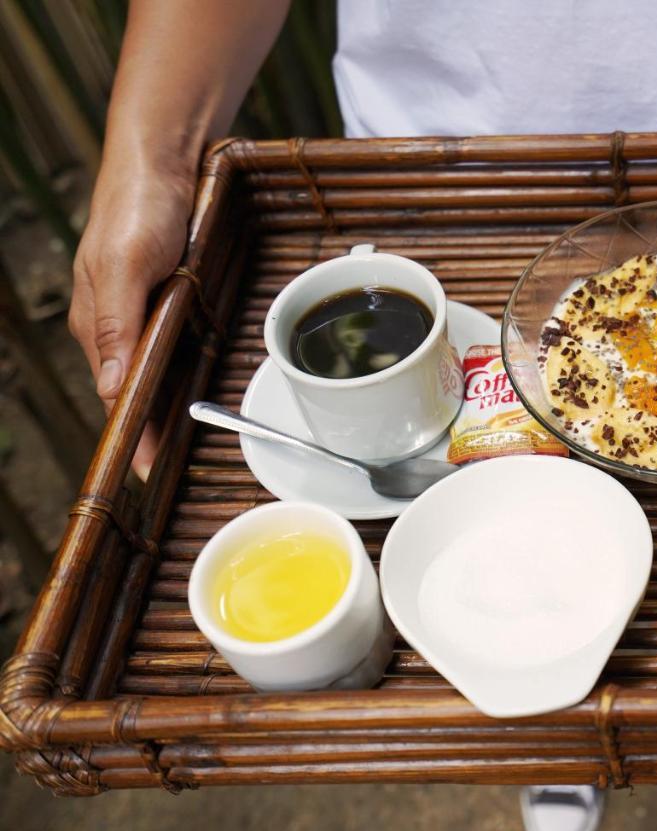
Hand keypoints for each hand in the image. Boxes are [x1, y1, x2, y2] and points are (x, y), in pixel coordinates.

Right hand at [70, 158, 195, 476]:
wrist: (161, 159)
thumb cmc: (139, 207)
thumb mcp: (126, 265)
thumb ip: (116, 325)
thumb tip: (109, 387)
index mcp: (97, 323)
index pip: (114, 392)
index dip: (133, 432)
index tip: (145, 472)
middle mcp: (115, 322)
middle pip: (132, 387)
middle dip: (148, 427)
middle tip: (168, 470)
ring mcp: (140, 308)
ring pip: (151, 368)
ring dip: (163, 402)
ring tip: (178, 444)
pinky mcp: (163, 294)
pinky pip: (168, 343)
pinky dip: (176, 370)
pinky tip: (187, 387)